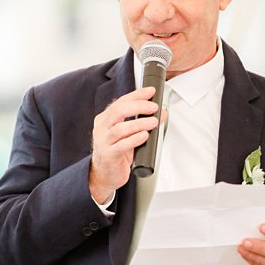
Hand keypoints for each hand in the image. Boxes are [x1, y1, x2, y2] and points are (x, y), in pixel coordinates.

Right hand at [89, 86, 160, 203]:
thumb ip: (143, 122)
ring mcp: (103, 142)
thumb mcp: (129, 134)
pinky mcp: (109, 155)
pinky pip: (121, 145)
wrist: (105, 173)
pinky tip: (144, 136)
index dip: (136, 95)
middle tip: (154, 108)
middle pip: (118, 111)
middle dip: (138, 106)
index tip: (150, 91)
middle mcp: (102, 128)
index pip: (120, 102)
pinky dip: (134, 139)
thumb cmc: (117, 151)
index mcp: (106, 119)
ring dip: (139, 123)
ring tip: (153, 122)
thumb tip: (162, 113)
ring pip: (120, 128)